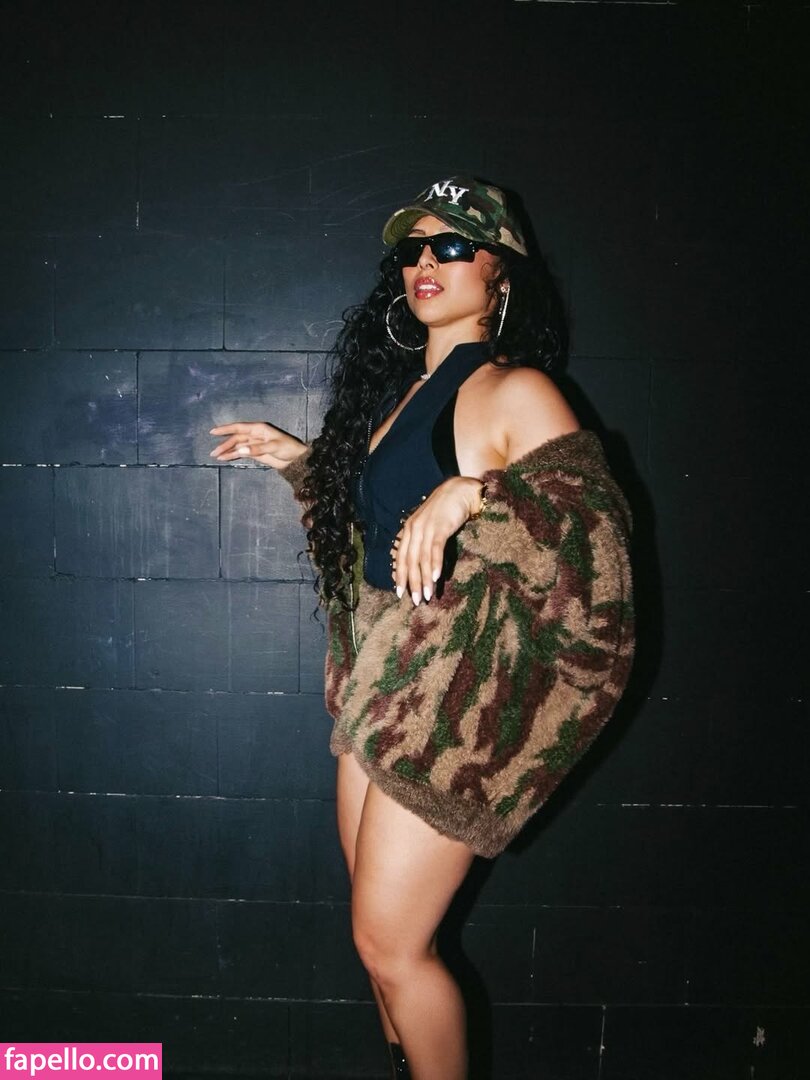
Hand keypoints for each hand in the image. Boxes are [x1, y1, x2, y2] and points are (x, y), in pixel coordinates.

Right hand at [208, 422, 306, 469]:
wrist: (297, 459)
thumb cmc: (289, 448)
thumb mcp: (274, 447)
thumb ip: (257, 449)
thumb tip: (241, 450)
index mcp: (259, 429)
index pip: (239, 428)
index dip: (225, 429)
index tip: (213, 431)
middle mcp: (255, 435)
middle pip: (236, 438)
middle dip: (224, 444)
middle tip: (214, 452)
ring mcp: (255, 444)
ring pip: (237, 446)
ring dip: (227, 451)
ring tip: (216, 456)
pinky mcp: (256, 453)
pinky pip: (242, 453)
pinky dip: (233, 455)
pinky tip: (225, 458)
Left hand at [391, 476, 484, 605]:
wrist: (460, 490)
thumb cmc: (446, 510)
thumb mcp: (430, 525)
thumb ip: (424, 541)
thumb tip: (423, 564)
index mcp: (409, 530)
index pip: (401, 557)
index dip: (400, 576)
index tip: (400, 594)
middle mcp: (414, 529)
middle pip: (410, 561)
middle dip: (412, 583)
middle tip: (415, 601)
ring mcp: (426, 528)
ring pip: (422, 559)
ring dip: (425, 579)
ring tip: (427, 595)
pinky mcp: (440, 527)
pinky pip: (435, 549)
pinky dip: (435, 564)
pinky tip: (437, 578)